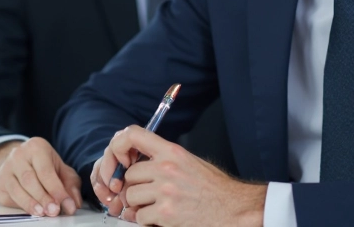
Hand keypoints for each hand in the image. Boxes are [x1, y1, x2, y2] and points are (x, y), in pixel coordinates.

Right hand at [0, 137, 82, 216]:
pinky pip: (10, 195)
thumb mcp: (60, 170)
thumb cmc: (42, 167)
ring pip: (18, 188)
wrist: (17, 164)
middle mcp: (18, 155)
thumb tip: (74, 203)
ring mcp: (6, 168)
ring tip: (43, 213)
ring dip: (32, 203)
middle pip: (30, 179)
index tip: (66, 203)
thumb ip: (70, 185)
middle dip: (44, 197)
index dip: (56, 189)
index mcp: (36, 147)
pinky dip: (22, 205)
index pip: (46, 170)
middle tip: (54, 211)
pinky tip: (32, 211)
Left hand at [91, 126, 265, 226]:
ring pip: (131, 197)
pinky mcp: (165, 213)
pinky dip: (147, 222)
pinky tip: (161, 218)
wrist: (234, 209)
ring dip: (139, 206)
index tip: (122, 161)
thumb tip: (137, 165)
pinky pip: (140, 217)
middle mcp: (166, 168)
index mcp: (172, 151)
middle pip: (129, 175)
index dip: (119, 147)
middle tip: (146, 195)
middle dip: (134, 187)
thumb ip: (164, 159)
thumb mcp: (190, 162)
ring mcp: (165, 191)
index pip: (133, 135)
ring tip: (155, 207)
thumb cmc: (215, 189)